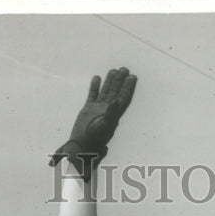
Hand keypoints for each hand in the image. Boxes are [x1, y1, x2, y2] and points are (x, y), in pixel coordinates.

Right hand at [50, 67, 136, 181]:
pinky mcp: (88, 109)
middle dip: (120, 81)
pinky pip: (92, 95)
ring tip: (114, 70)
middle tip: (125, 69)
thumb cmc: (94, 140)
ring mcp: (97, 109)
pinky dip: (95, 86)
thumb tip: (117, 100)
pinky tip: (97, 77)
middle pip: (116, 93)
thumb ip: (111, 113)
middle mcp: (107, 110)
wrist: (82, 146)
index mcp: (113, 115)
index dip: (128, 88)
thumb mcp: (104, 126)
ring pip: (105, 92)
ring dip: (110, 82)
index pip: (123, 99)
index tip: (133, 77)